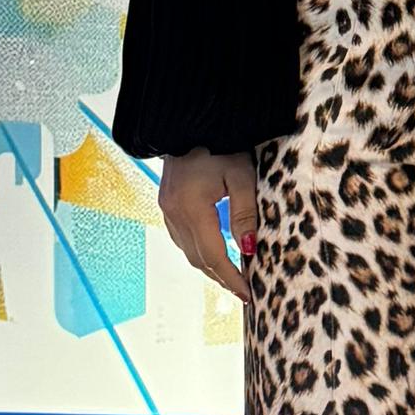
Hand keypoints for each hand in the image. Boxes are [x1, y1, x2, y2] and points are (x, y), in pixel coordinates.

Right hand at [160, 148, 257, 302]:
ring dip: (209, 267)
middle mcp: (174, 213)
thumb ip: (244, 213)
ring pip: (188, 251)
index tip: (248, 294)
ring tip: (232, 277)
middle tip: (244, 291)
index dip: (231, 278)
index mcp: (191, 207)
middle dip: (221, 277)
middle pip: (197, 258)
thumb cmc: (221, 142)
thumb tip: (248, 248)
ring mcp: (167, 209)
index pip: (212, 255)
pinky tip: (214, 253)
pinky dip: (199, 251)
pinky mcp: (167, 204)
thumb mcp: (240, 175)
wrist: (191, 120)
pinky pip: (182, 238)